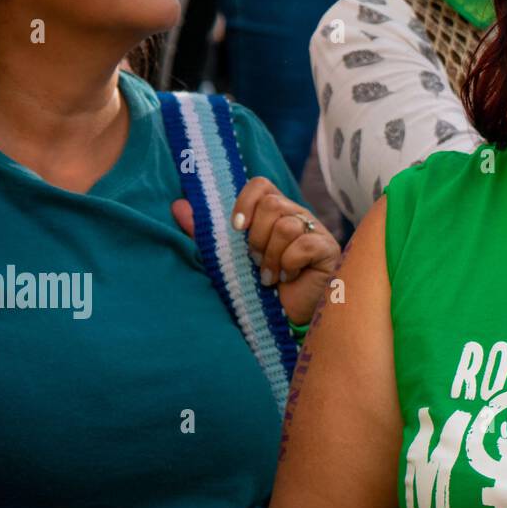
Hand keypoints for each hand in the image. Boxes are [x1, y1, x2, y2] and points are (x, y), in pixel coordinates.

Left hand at [171, 177, 340, 325]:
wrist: (285, 322)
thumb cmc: (257, 289)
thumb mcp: (226, 260)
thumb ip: (205, 235)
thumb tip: (178, 206)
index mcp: (273, 214)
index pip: (261, 185)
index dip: (245, 201)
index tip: (236, 228)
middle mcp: (296, 217)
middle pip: (273, 204)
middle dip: (256, 238)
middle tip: (255, 262)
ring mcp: (315, 231)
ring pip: (287, 225)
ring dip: (271, 256)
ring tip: (269, 276)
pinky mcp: (328, 249)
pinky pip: (303, 245)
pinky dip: (289, 265)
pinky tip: (288, 278)